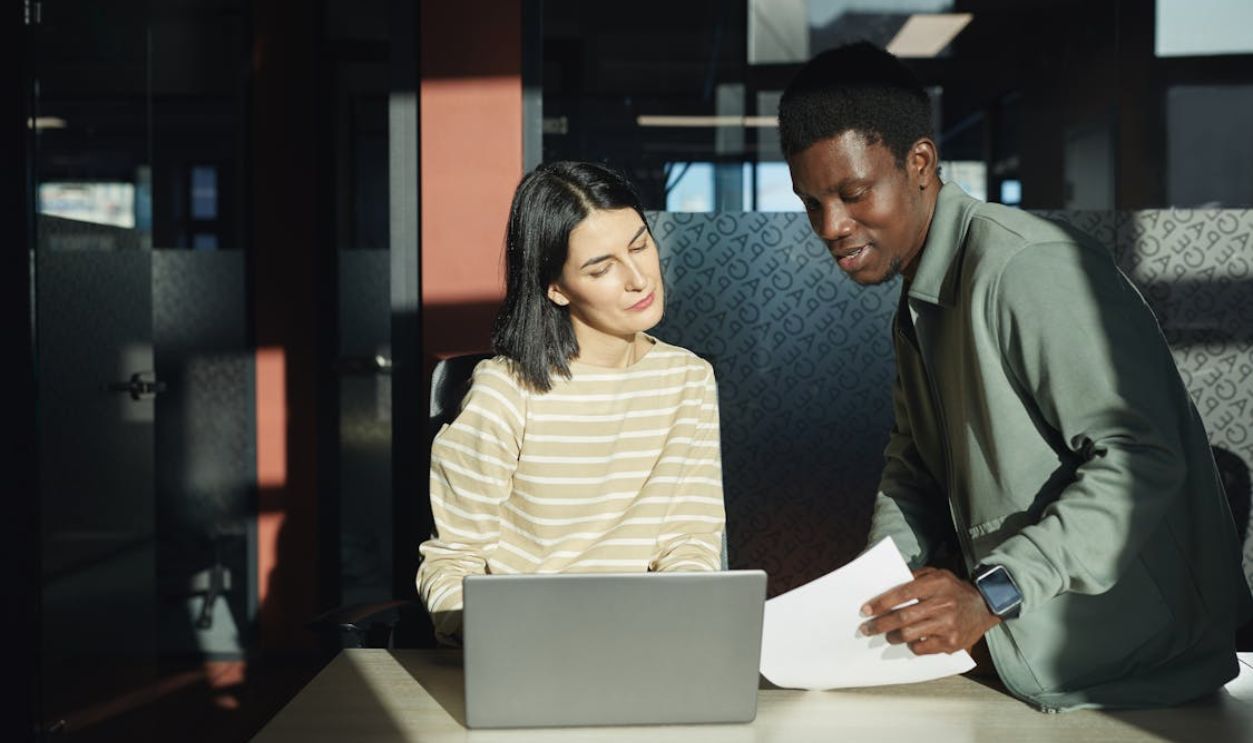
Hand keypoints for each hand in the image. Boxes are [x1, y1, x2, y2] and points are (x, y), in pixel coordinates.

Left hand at [858, 567, 999, 655]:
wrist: (985, 606)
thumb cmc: (955, 589)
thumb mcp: (938, 574)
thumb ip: (915, 577)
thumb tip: (888, 585)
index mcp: (936, 585)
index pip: (902, 593)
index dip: (881, 603)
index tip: (865, 610)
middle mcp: (942, 605)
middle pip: (902, 617)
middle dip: (880, 624)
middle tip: (866, 629)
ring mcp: (947, 625)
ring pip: (909, 634)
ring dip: (893, 637)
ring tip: (887, 636)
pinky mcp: (951, 643)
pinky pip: (922, 648)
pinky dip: (911, 646)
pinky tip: (909, 641)